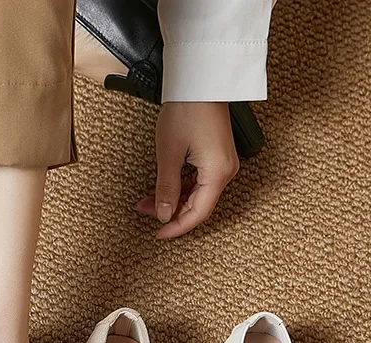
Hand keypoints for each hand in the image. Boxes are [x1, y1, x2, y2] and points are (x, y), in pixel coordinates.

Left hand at [137, 102, 238, 238]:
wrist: (200, 79)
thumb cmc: (187, 110)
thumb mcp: (169, 154)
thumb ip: (166, 188)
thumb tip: (162, 214)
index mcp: (218, 173)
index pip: (198, 213)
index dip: (176, 227)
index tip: (158, 234)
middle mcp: (226, 171)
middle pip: (198, 206)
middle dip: (170, 212)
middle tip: (144, 211)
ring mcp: (222, 163)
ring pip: (196, 194)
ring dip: (172, 199)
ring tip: (147, 200)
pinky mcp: (216, 156)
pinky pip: (198, 181)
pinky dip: (179, 187)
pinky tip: (161, 188)